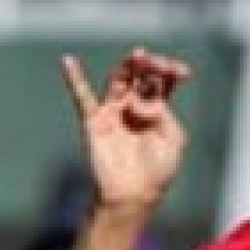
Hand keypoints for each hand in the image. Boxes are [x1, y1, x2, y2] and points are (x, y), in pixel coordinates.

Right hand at [60, 48, 191, 216]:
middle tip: (157, 61)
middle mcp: (134, 107)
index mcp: (156, 112)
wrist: (133, 194)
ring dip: (128, 67)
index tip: (182, 71)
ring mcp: (113, 111)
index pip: (162, 84)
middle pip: (140, 77)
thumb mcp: (172, 140)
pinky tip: (68, 61)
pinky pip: (82, 97)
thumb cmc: (157, 171)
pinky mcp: (95, 120)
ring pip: (119, 81)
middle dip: (150, 66)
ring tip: (139, 55)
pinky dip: (74, 79)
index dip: (170, 73)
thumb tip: (140, 99)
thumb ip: (163, 114)